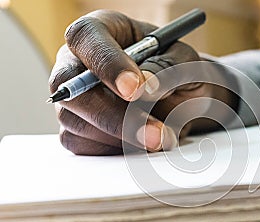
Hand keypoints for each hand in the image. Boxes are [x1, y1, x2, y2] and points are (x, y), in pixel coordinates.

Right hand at [49, 10, 237, 155]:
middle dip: (116, 117)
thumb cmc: (175, 70)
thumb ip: (167, 68)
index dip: (108, 65)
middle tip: (155, 134)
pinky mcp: (75, 128)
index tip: (135, 90)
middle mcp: (77, 63)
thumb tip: (146, 86)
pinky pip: (83, 145)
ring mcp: (73, 98)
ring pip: (76, 123)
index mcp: (100, 31)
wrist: (177, 97)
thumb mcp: (183, 61)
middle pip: (73, 90)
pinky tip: (141, 143)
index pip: (87, 39)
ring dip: (121, 138)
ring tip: (162, 137)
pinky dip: (115, 150)